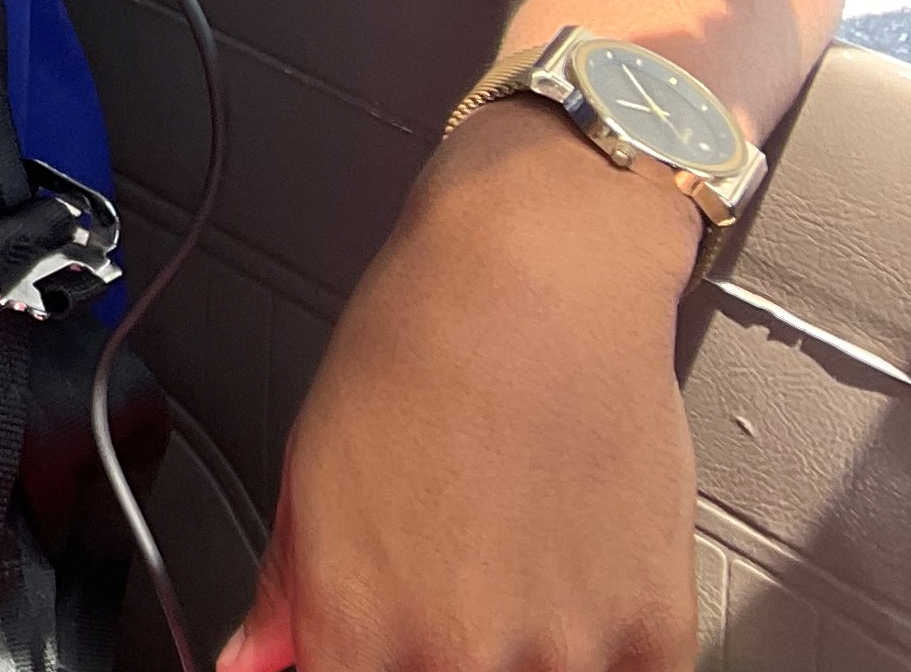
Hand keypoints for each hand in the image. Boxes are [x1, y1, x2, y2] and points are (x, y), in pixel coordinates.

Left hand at [221, 111, 705, 671]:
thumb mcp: (312, 468)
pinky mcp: (655, 629)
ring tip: (511, 585)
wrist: (537, 278)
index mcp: (356, 622)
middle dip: (435, 660)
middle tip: (445, 603)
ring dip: (522, 660)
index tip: (362, 651)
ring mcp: (563, 649)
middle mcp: (456, 652)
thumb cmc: (419, 346)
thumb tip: (255, 664)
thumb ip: (290, 594)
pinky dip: (603, 658)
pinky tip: (574, 599)